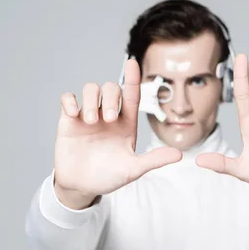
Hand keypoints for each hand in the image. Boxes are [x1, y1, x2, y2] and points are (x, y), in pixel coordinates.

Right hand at [53, 59, 181, 208]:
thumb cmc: (108, 176)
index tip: (132, 63)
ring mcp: (88, 116)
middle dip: (111, 98)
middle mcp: (108, 115)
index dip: (132, 78)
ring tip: (89, 121)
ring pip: (90, 88)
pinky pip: (68, 98)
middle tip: (108, 119)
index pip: (131, 94)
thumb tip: (180, 155)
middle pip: (111, 87)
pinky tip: (73, 114)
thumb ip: (154, 160)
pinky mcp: (69, 120)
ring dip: (91, 100)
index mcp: (126, 123)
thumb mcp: (133, 169)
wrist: (82, 186)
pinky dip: (70, 101)